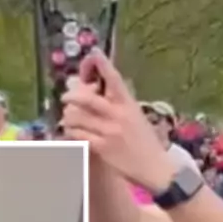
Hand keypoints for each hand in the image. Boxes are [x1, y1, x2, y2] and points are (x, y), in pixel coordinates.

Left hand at [60, 52, 175, 192]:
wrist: (156, 168)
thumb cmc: (145, 141)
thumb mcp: (136, 116)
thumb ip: (119, 104)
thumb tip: (98, 90)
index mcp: (128, 104)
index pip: (114, 79)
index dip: (103, 64)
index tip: (93, 53)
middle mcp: (118, 115)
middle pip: (87, 98)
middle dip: (72, 95)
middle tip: (66, 97)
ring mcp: (109, 131)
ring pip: (78, 117)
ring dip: (69, 117)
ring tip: (68, 119)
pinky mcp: (102, 148)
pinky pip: (78, 135)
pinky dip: (71, 132)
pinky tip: (72, 133)